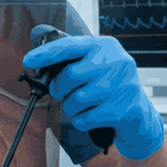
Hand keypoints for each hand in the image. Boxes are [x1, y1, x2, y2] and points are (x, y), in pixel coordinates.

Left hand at [23, 27, 164, 159]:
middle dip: (59, 88)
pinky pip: (86, 118)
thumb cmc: (108, 88)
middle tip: (60, 94)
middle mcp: (117, 61)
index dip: (46, 54)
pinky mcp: (125, 108)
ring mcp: (124, 85)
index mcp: (104, 46)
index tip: (28, 61)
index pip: (69, 46)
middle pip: (71, 75)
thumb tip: (39, 63)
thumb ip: (71, 61)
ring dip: (71, 107)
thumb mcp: (94, 66)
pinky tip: (89, 117)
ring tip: (79, 106)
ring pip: (77, 99)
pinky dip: (81, 121)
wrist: (138, 115)